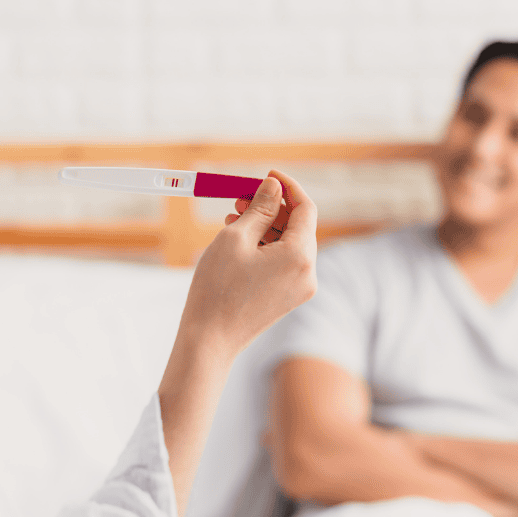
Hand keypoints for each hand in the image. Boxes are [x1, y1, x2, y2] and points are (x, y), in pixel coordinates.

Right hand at [179, 169, 317, 360]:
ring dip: (266, 226)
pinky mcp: (288, 297)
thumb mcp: (236, 238)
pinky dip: (266, 247)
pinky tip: (240, 241)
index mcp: (301, 256)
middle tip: (241, 197)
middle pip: (299, 226)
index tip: (267, 176)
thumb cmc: (218, 288)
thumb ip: (260, 208)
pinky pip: (283, 262)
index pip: (306, 208)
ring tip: (233, 218)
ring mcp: (300, 288)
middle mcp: (308, 273)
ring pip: (290, 244)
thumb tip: (275, 187)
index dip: (288, 187)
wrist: (209, 340)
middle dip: (272, 207)